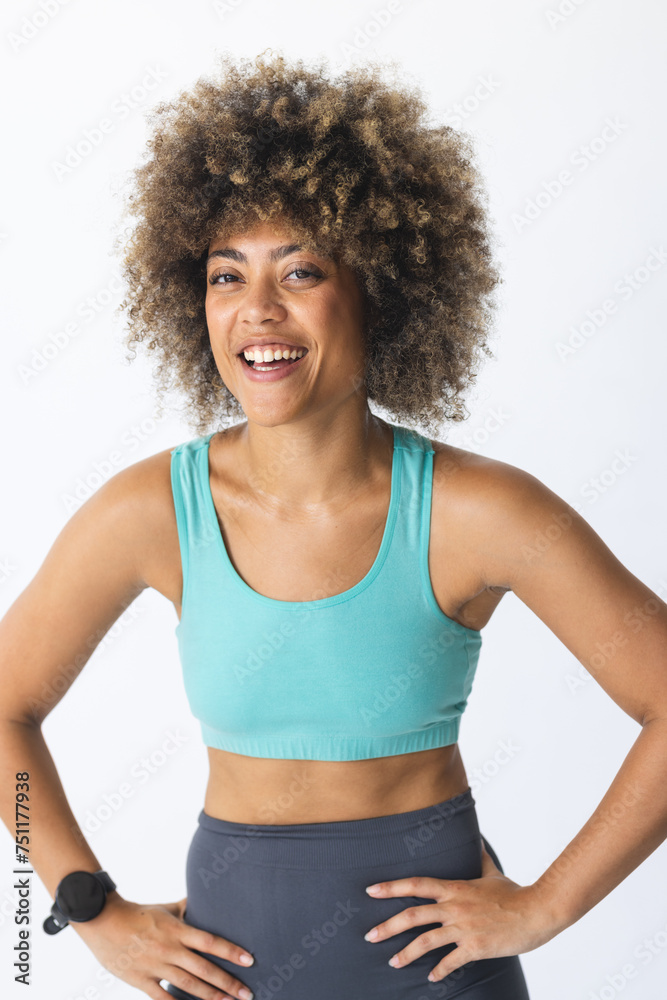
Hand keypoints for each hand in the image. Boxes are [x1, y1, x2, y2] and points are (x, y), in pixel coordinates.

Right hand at [71, 891, 254, 999]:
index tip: (249, 960)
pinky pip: (162, 998)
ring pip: (187, 985)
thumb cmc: (138, 913)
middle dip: (227, 982)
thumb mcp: (165, 908)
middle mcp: (169, 949)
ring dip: (209, 996)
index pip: (210, 942)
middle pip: (204, 968)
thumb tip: (204, 901)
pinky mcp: (140, 980)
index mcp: (177, 930)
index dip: (231, 951)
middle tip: (247, 993)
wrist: (103, 920)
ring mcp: (155, 965)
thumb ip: (186, 909)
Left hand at [363, 841, 558, 982]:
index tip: (371, 891)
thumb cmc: (513, 893)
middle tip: (369, 936)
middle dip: (388, 927)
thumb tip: (476, 840)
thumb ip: (479, 857)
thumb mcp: (492, 872)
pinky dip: (439, 971)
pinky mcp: (476, 947)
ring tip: (392, 963)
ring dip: (406, 954)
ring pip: (426, 942)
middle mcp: (455, 907)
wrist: (537, 912)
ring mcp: (464, 928)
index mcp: (455, 888)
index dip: (392, 887)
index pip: (416, 884)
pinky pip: (451, 961)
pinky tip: (430, 978)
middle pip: (413, 916)